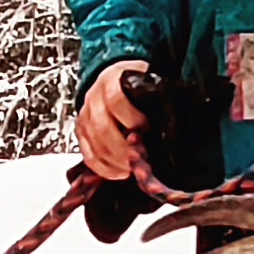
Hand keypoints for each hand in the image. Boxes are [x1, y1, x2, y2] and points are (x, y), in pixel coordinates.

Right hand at [76, 59, 151, 180]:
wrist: (116, 80)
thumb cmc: (136, 85)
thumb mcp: (148, 82)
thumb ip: (155, 98)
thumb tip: (172, 119)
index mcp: (111, 81)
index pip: (116, 100)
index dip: (131, 118)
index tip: (146, 129)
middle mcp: (94, 98)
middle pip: (102, 128)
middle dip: (123, 149)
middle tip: (139, 160)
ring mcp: (85, 117)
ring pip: (94, 144)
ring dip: (114, 161)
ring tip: (131, 169)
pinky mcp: (81, 133)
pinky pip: (87, 154)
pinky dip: (102, 168)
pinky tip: (118, 173)